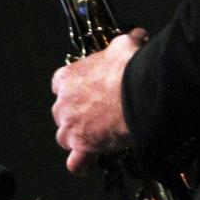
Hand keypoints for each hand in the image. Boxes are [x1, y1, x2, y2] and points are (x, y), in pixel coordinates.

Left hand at [51, 28, 146, 175]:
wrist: (137, 91)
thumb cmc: (127, 67)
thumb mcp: (124, 45)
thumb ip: (125, 43)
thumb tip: (137, 36)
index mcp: (68, 77)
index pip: (61, 83)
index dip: (75, 88)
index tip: (87, 89)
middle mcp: (63, 102)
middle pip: (62, 111)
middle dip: (76, 113)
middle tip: (99, 112)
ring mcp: (70, 125)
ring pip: (65, 136)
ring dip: (78, 136)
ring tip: (96, 136)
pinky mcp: (82, 145)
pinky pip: (75, 161)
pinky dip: (81, 163)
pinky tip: (89, 163)